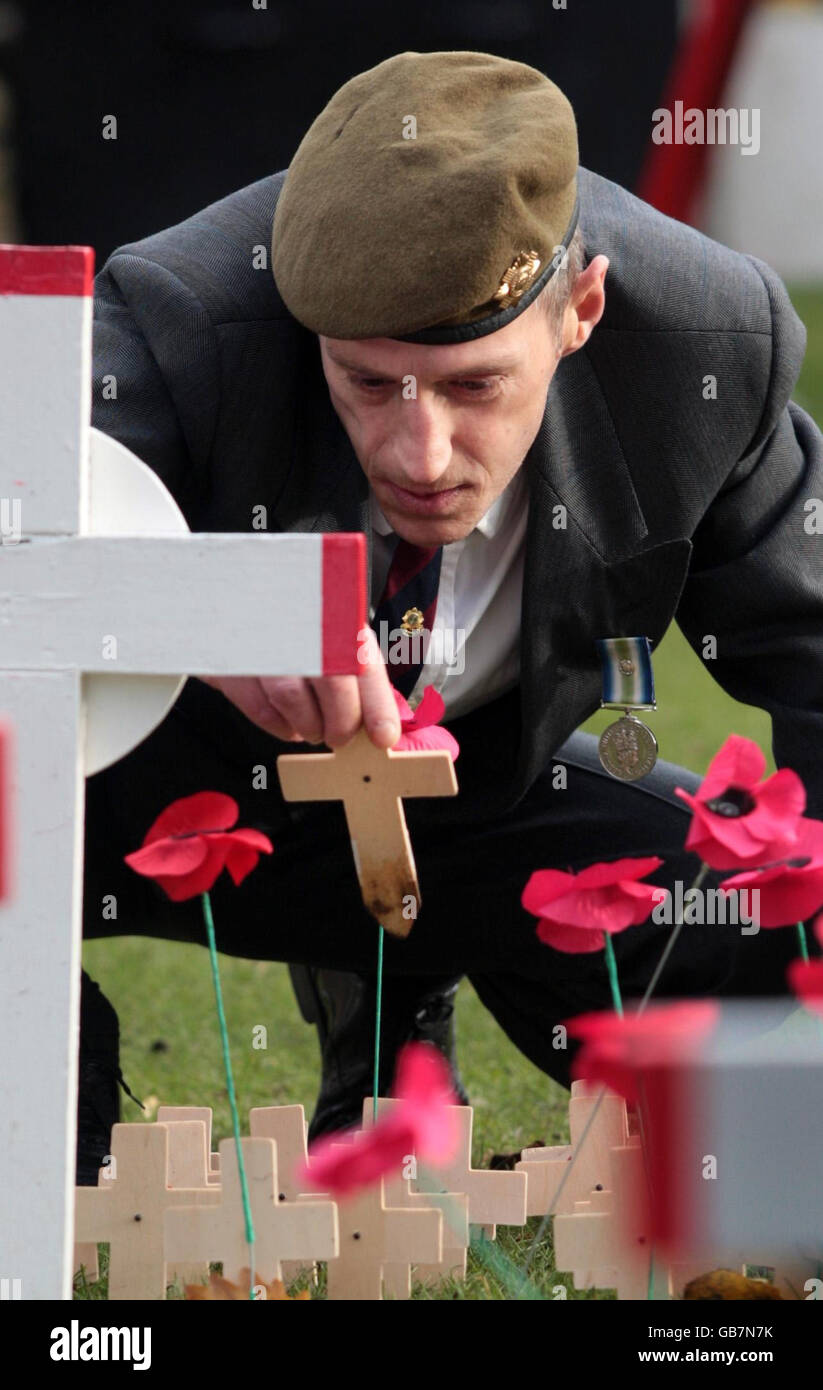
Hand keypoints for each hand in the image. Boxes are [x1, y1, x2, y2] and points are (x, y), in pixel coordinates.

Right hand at [198, 627, 400, 748]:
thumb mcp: (334, 635)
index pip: (363, 663)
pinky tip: (289, 724)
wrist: (240, 597)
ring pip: (291, 699)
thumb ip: (358, 675)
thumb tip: (381, 724)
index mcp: (333, 615)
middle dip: (341, 724)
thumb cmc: (296, 625)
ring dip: (309, 726)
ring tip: (314, 729)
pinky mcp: (231, 663)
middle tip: (340, 737)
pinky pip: (259, 707)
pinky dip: (279, 725)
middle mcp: (299, 623)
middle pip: (331, 684)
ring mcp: (262, 642)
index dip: (376, 705)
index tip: (384, 735)